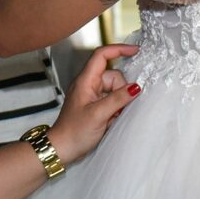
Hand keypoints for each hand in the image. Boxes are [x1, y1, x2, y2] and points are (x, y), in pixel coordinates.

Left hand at [47, 43, 139, 162]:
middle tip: (117, 109)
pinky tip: (111, 120)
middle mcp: (89, 85)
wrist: (63, 149)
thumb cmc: (75, 132)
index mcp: (85, 81)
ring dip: (119, 103)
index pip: (102, 55)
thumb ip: (118, 99)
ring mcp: (92, 96)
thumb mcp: (99, 114)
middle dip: (121, 91)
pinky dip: (115, 109)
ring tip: (112, 118)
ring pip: (115, 90)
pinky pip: (112, 101)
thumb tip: (136, 87)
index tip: (136, 51)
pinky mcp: (95, 106)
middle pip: (113, 76)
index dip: (119, 49)